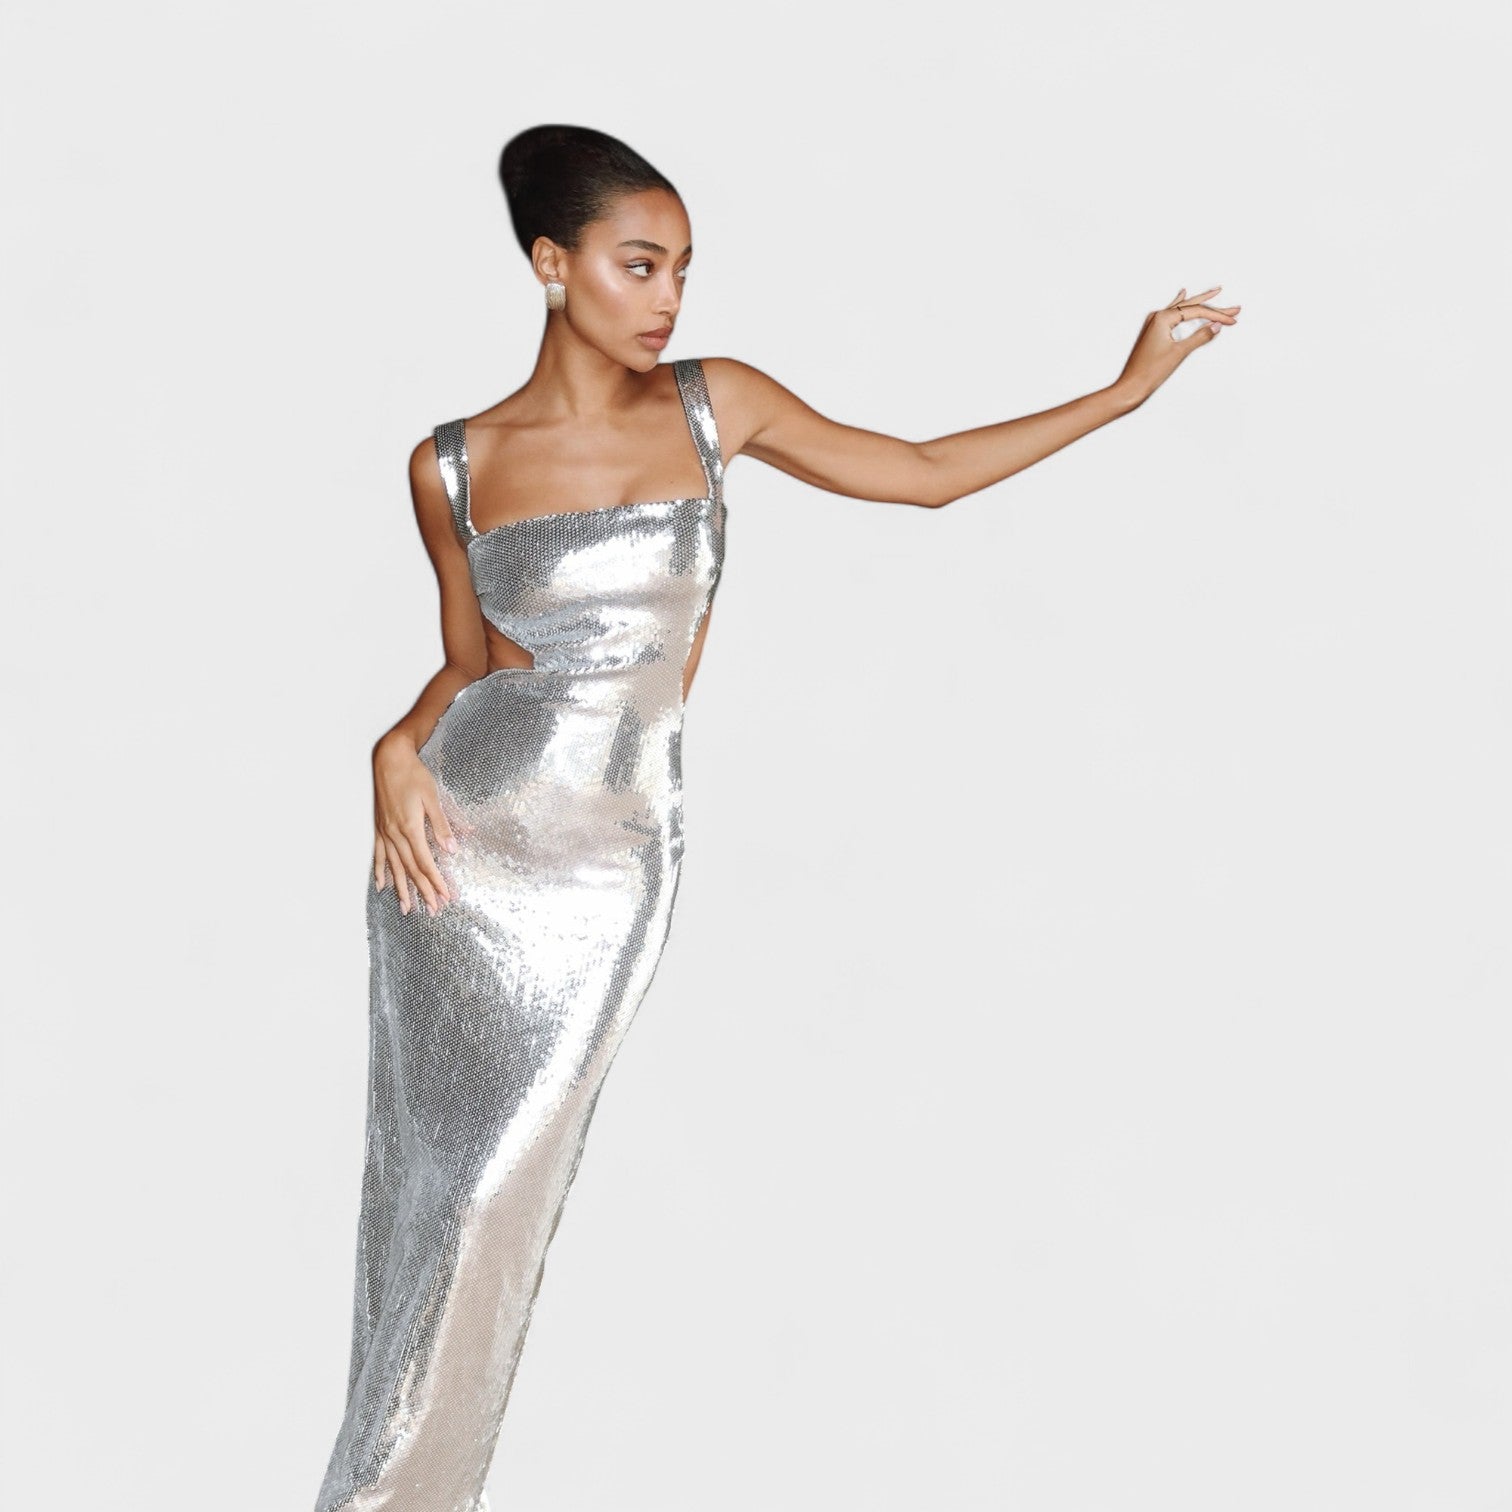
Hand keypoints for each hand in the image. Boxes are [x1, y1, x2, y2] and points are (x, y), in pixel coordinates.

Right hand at [372, 733, 456, 915]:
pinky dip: (380, 871)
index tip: (445, 896)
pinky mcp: (378, 828)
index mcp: (410, 828)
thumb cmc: (413, 775)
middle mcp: (395, 834)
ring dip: (402, 889)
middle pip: (411, 870)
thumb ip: (441, 824)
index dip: (436, 881)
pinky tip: (382, 886)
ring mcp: (384, 832)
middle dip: (423, 891)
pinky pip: (378, 855)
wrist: (389, 759)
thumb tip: (452, 848)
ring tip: (407, 908)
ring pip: (394, 867)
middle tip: (433, 909)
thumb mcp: (432, 797)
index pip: (426, 862)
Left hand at [1113, 286, 1239, 407]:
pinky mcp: (1153, 332)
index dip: (1217, 316)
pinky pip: (1171, 313)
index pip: (1197, 311)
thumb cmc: (1149, 372)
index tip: (1232, 320)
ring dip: (1200, 303)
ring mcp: (1153, 323)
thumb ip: (1200, 337)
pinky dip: (1180, 305)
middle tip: (1234, 308)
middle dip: (1213, 307)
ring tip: (1214, 293)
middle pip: (1191, 307)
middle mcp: (1157, 317)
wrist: (1130, 387)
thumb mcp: (1179, 353)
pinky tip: (1182, 295)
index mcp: (1162, 318)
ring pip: (1182, 309)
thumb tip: (1216, 326)